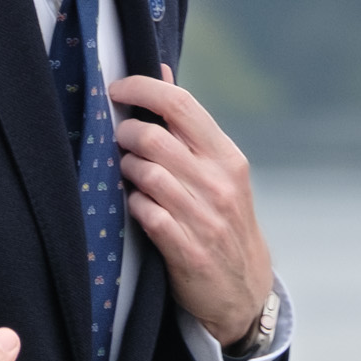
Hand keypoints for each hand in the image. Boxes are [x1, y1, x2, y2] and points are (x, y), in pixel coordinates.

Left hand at [110, 65, 274, 347]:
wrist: (244, 291)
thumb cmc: (223, 220)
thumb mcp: (218, 171)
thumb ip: (188, 126)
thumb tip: (160, 69)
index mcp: (227, 157)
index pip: (181, 104)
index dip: (142, 88)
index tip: (116, 89)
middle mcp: (219, 183)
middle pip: (155, 138)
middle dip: (126, 134)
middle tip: (118, 141)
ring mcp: (205, 218)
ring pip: (146, 175)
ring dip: (126, 171)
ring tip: (127, 175)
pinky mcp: (188, 250)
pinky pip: (146, 214)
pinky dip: (133, 205)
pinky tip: (134, 206)